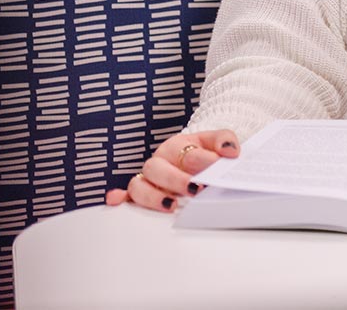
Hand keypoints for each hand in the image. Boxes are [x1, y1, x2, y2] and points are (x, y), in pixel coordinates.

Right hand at [104, 129, 240, 212]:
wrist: (195, 153)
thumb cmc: (203, 150)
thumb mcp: (215, 141)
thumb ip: (225, 141)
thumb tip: (230, 152)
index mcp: (179, 145)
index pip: (187, 151)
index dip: (201, 160)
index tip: (213, 167)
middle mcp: (160, 160)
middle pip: (157, 168)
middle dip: (175, 179)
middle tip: (194, 189)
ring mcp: (148, 177)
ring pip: (138, 184)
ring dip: (152, 195)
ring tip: (171, 205)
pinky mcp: (141, 191)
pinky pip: (125, 194)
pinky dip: (118, 197)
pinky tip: (116, 201)